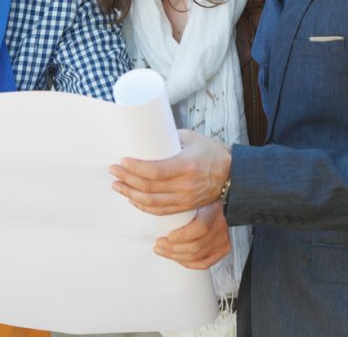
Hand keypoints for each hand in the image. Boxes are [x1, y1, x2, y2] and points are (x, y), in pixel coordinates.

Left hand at [109, 129, 230, 214]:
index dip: (135, 168)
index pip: (154, 171)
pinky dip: (143, 206)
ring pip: (151, 202)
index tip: (122, 161)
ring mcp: (185, 199)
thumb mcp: (192, 138)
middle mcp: (185, 185)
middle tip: (113, 171)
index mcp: (186, 166)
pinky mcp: (185, 207)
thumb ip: (169, 139)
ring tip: (117, 185)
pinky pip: (160, 211)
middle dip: (127, 179)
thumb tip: (146, 136)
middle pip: (148, 187)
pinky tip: (133, 199)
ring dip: (130, 194)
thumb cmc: (212, 152)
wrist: (234, 174)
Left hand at [154, 200, 230, 269]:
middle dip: (173, 248)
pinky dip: (187, 263)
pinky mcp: (223, 250)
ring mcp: (223, 239)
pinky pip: (203, 264)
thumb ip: (177, 205)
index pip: (201, 227)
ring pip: (197, 256)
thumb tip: (153, 208)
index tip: (168, 236)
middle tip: (159, 244)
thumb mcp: (190, 199)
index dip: (183, 236)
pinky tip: (177, 257)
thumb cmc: (199, 203)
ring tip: (163, 250)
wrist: (214, 206)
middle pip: (196, 245)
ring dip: (176, 256)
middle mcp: (220, 226)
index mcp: (212, 211)